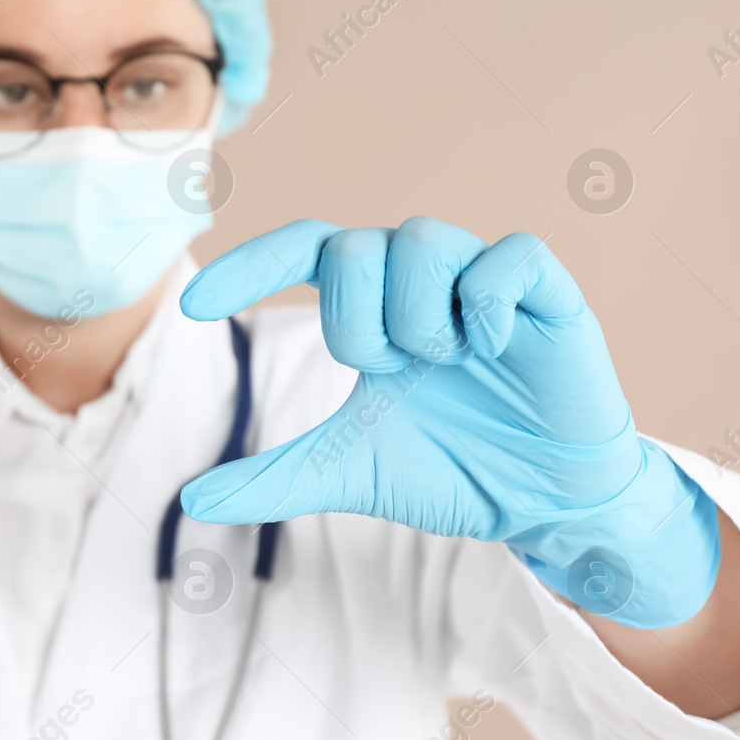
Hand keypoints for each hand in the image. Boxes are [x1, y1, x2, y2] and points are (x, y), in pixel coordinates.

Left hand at [178, 217, 720, 628]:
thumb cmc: (450, 467)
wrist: (543, 502)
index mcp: (370, 308)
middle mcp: (419, 280)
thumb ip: (273, 479)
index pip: (303, 251)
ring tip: (448, 364)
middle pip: (353, 248)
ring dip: (418, 315)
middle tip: (393, 374)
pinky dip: (490, 300)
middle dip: (356, 324)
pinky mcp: (548, 296)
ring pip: (422, 237)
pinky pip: (512, 256)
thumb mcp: (348, 473)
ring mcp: (482, 282)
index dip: (248, 266)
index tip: (192, 306)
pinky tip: (492, 346)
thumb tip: (191, 499)